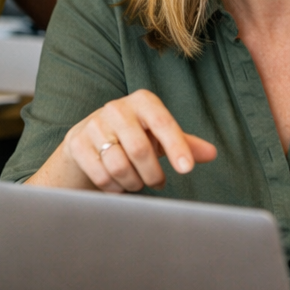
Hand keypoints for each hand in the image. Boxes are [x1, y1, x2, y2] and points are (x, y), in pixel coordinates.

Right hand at [58, 90, 216, 192]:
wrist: (89, 142)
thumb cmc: (135, 137)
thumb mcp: (160, 138)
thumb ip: (185, 145)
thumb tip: (212, 153)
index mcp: (143, 101)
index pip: (163, 123)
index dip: (176, 147)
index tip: (186, 169)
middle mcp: (117, 108)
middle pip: (139, 149)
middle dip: (152, 174)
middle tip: (157, 183)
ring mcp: (93, 124)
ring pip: (118, 166)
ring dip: (133, 182)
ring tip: (137, 182)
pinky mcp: (77, 144)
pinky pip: (101, 175)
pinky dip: (114, 187)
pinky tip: (118, 185)